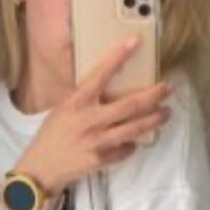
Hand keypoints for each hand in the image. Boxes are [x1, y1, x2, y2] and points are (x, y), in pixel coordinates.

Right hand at [16, 36, 172, 194]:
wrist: (41, 168)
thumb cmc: (52, 136)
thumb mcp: (64, 110)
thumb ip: (86, 100)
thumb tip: (109, 87)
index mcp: (76, 103)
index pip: (100, 74)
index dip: (118, 56)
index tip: (135, 42)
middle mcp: (88, 120)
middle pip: (130, 105)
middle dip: (153, 95)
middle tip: (168, 88)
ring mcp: (97, 142)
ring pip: (134, 129)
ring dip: (153, 120)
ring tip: (166, 113)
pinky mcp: (101, 160)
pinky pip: (126, 149)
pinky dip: (132, 144)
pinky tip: (135, 140)